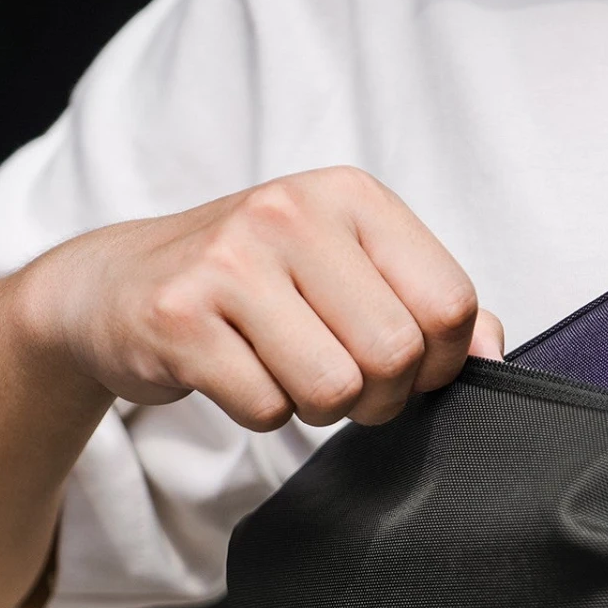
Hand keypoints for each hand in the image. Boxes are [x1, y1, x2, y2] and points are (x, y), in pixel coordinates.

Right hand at [17, 167, 503, 430]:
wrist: (114, 285)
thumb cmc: (252, 282)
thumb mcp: (348, 268)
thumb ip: (429, 305)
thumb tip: (493, 354)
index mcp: (351, 196)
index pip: (450, 304)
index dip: (441, 362)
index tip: (408, 366)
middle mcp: (292, 213)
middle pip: (395, 355)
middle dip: (380, 396)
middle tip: (344, 382)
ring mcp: (230, 261)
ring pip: (335, 390)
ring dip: (320, 407)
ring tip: (286, 370)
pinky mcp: (178, 318)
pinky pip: (267, 408)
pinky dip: (262, 411)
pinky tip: (237, 371)